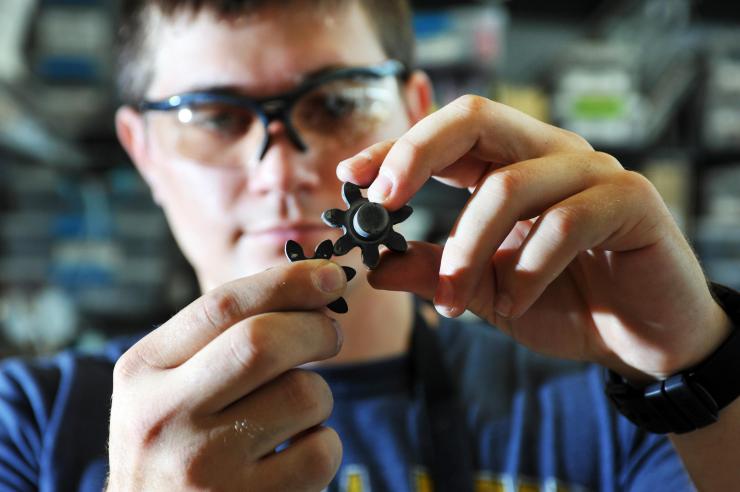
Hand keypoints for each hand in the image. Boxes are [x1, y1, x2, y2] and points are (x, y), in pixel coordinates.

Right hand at [107, 260, 346, 490]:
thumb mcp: (169, 383)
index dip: (286, 282)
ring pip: (303, 394)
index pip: (223, 306)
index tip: (329, 275)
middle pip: (263, 342)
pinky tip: (294, 453)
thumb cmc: (176, 441)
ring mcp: (204, 466)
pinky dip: (324, 444)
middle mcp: (164, 416)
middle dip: (315, 328)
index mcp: (143, 370)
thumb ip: (222, 336)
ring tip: (294, 413)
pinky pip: (320, 452)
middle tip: (329, 334)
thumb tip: (310, 287)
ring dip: (318, 395)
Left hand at [337, 95, 730, 380]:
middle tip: (382, 200)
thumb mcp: (484, 291)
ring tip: (455, 301)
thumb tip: (377, 265)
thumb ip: (436, 273)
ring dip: (468, 248)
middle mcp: (549, 155)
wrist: (638, 339)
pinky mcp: (631, 200)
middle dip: (417, 154)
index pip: (447, 135)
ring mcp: (593, 172)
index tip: (350, 176)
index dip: (396, 147)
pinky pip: (566, 224)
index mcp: (511, 165)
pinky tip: (516, 303)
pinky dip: (528, 270)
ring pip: (511, 184)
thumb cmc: (562, 303)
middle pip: (476, 119)